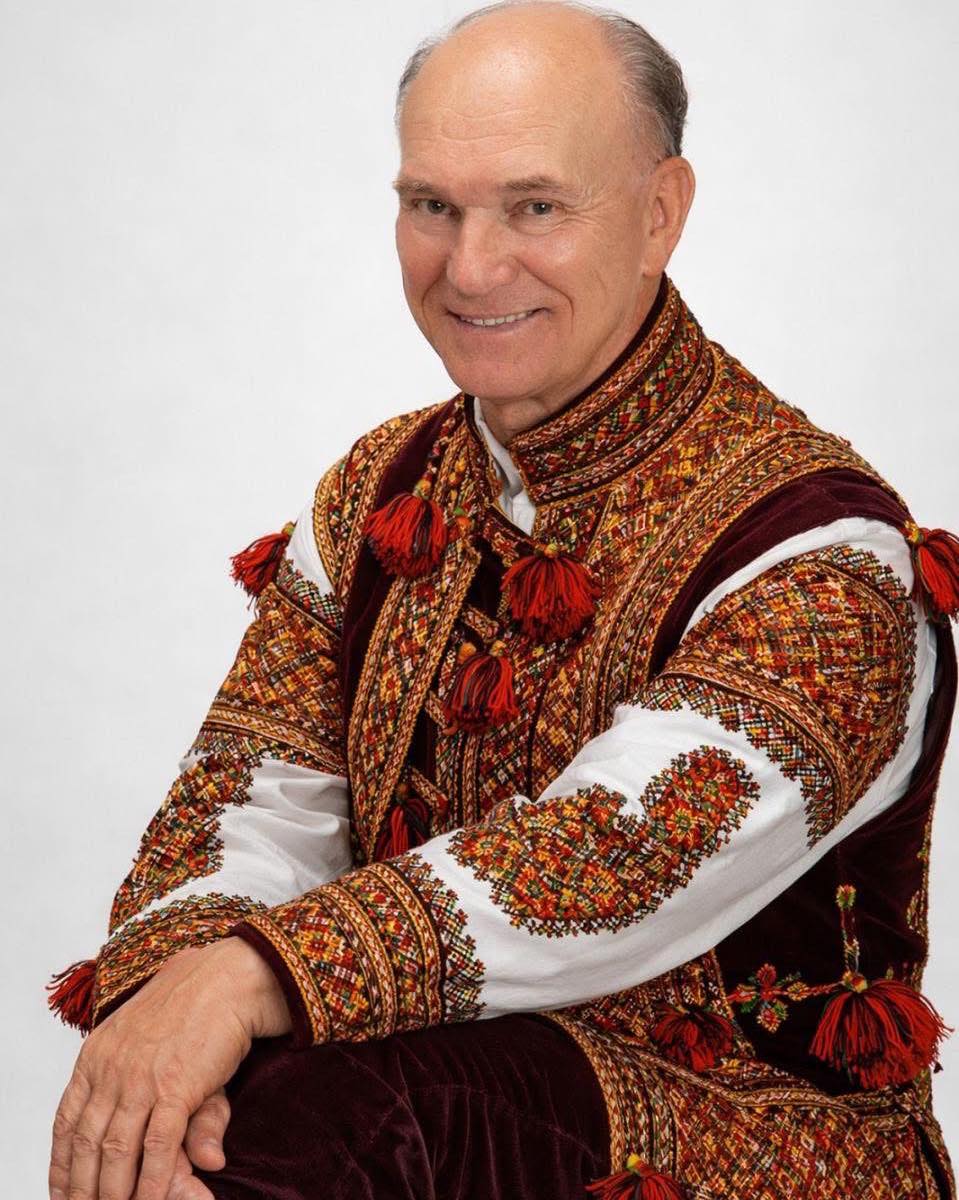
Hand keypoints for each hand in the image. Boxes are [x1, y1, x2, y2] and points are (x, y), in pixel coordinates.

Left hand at [49, 937, 290, 1199]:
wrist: (229, 978)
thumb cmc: (194, 1006)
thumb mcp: (158, 1048)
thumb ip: (150, 1097)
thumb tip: (154, 1130)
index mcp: (97, 1054)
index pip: (66, 1121)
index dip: (62, 1163)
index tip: (63, 1191)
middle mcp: (111, 1068)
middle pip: (86, 1143)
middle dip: (82, 1186)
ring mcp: (142, 1078)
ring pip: (116, 1152)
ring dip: (114, 1192)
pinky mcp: (176, 1087)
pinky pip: (157, 1147)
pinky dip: (153, 1180)